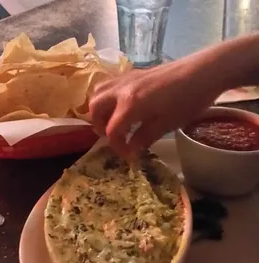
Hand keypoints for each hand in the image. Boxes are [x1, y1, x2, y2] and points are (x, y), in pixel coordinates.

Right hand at [89, 56, 224, 156]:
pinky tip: (122, 106)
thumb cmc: (188, 100)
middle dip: (98, 125)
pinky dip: (108, 98)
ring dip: (99, 109)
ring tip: (112, 120)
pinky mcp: (132, 73)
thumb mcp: (167, 124)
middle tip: (112, 136)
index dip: (117, 146)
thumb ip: (143, 137)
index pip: (112, 130)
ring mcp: (126, 78)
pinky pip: (109, 84)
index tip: (127, 155)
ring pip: (99, 92)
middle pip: (95, 107)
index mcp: (130, 104)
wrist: (204, 71)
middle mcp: (121, 89)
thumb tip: (130, 149)